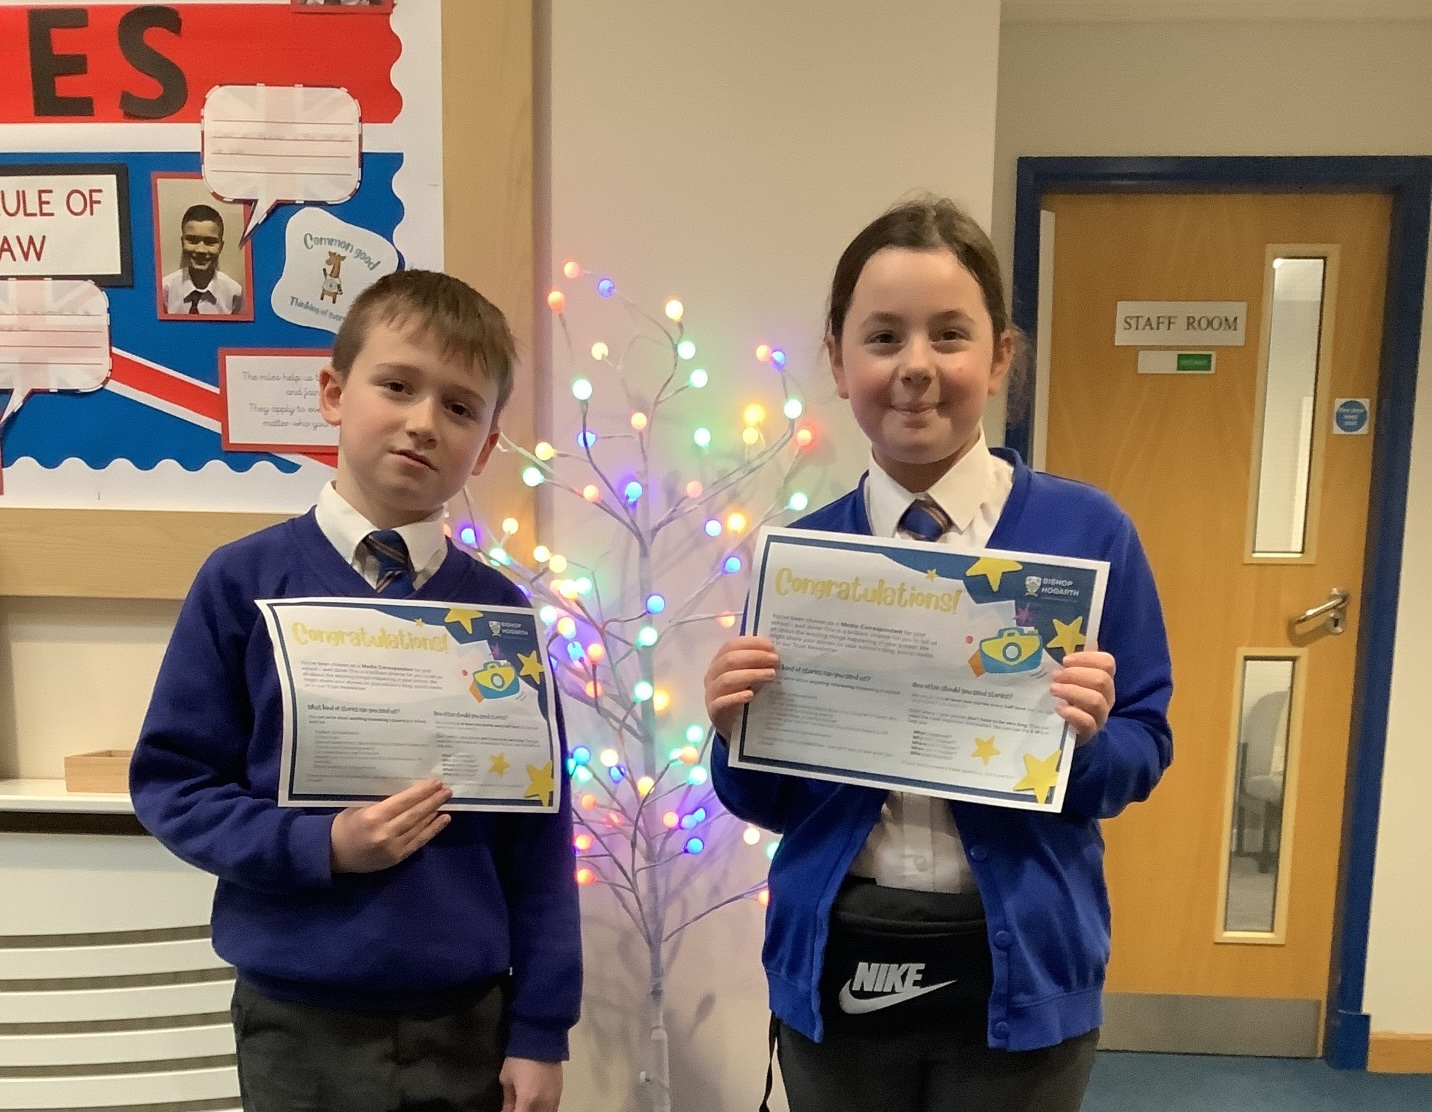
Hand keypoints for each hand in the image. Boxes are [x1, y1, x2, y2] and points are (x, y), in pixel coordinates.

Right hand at [329, 779, 451, 872]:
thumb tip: (410, 792)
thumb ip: (383, 802)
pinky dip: (432, 830)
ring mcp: (392, 847)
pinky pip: (419, 842)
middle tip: (447, 789)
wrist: (332, 854)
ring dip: (434, 813)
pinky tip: (443, 820)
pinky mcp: (397, 858)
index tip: (436, 782)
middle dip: (433, 800)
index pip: (404, 801)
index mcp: (373, 817)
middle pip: (415, 814)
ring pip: (419, 827)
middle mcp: (385, 832)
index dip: (422, 791)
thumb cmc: (345, 825)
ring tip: (446, 801)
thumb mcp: (360, 807)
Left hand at [500, 1057, 561, 1111]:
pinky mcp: (560, 1092)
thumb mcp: (507, 1078)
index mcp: (528, 1101)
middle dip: (522, 1111)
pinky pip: (553, 1109)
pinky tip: (538, 1106)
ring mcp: (554, 1098)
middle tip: (517, 1106)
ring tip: (526, 1106)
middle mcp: (543, 1103)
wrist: (542, 1038)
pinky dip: (545, 1110)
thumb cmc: (519, 1058)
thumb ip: (508, 1100)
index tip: (507, 1111)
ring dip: (534, 1111)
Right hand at [704, 635, 778, 739]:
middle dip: (754, 657)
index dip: (750, 643)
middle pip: (729, 660)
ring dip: (751, 674)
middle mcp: (712, 675)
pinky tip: (751, 695)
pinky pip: (722, 702)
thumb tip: (775, 653)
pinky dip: (737, 697)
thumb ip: (757, 665)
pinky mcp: (714, 712)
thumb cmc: (744, 696)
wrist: (735, 727)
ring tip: (771, 675)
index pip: (731, 646)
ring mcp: (711, 693)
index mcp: (719, 662)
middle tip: (775, 660)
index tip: (770, 646)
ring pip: (726, 679)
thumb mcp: (750, 678)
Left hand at [1051, 651, 1116, 745]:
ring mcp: (1100, 715)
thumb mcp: (1069, 680)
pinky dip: (1072, 713)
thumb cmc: (1067, 700)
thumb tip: (1063, 644)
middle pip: (1102, 680)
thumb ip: (1071, 665)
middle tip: (1055, 676)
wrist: (1066, 732)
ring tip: (1053, 689)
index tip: (1065, 660)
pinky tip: (1058, 708)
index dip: (1087, 658)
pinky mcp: (1090, 732)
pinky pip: (1087, 722)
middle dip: (1075, 675)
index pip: (1107, 663)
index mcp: (1103, 680)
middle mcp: (1107, 697)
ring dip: (1071, 691)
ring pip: (1096, 700)